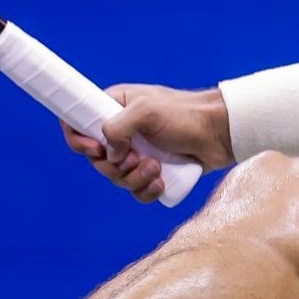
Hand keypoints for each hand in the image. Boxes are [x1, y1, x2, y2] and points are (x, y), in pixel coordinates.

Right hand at [59, 84, 233, 203]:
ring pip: (117, 178)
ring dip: (134, 179)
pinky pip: (137, 190)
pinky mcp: (153, 171)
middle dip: (115, 166)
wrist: (220, 133)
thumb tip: (110, 155)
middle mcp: (122, 130)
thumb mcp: (147, 111)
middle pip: (97, 159)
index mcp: (114, 107)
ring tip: (156, 168)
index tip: (95, 149)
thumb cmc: (186, 114)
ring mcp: (137, 152)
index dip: (78, 140)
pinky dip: (146, 191)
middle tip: (136, 159)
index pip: (78, 122)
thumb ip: (117, 127)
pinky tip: (162, 182)